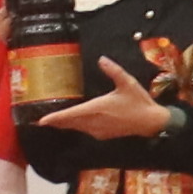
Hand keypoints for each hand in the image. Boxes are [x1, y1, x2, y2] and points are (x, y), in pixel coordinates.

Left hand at [43, 83, 172, 142]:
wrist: (151, 122)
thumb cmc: (139, 102)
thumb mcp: (127, 83)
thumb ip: (113, 71)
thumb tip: (101, 59)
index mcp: (97, 108)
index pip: (71, 114)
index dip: (55, 117)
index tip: (41, 120)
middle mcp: (94, 121)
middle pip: (69, 123)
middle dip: (56, 121)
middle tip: (42, 120)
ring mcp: (98, 130)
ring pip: (76, 127)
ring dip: (66, 124)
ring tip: (55, 121)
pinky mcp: (103, 134)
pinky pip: (85, 130)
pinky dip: (77, 126)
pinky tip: (76, 122)